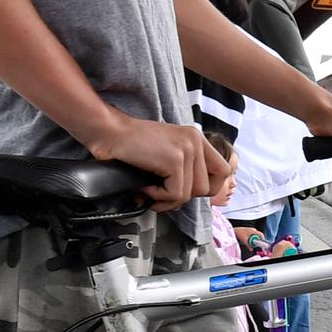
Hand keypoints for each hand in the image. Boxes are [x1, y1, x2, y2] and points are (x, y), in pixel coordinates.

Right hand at [85, 113, 232, 212]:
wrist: (108, 132)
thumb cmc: (131, 145)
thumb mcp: (167, 152)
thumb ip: (185, 168)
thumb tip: (192, 196)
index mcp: (197, 139)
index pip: (223, 171)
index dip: (207, 187)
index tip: (184, 190)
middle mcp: (196, 141)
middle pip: (208, 188)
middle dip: (183, 196)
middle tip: (161, 194)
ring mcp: (187, 150)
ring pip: (191, 194)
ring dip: (168, 200)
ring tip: (150, 190)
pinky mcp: (174, 160)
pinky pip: (176, 194)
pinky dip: (158, 197)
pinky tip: (145, 187)